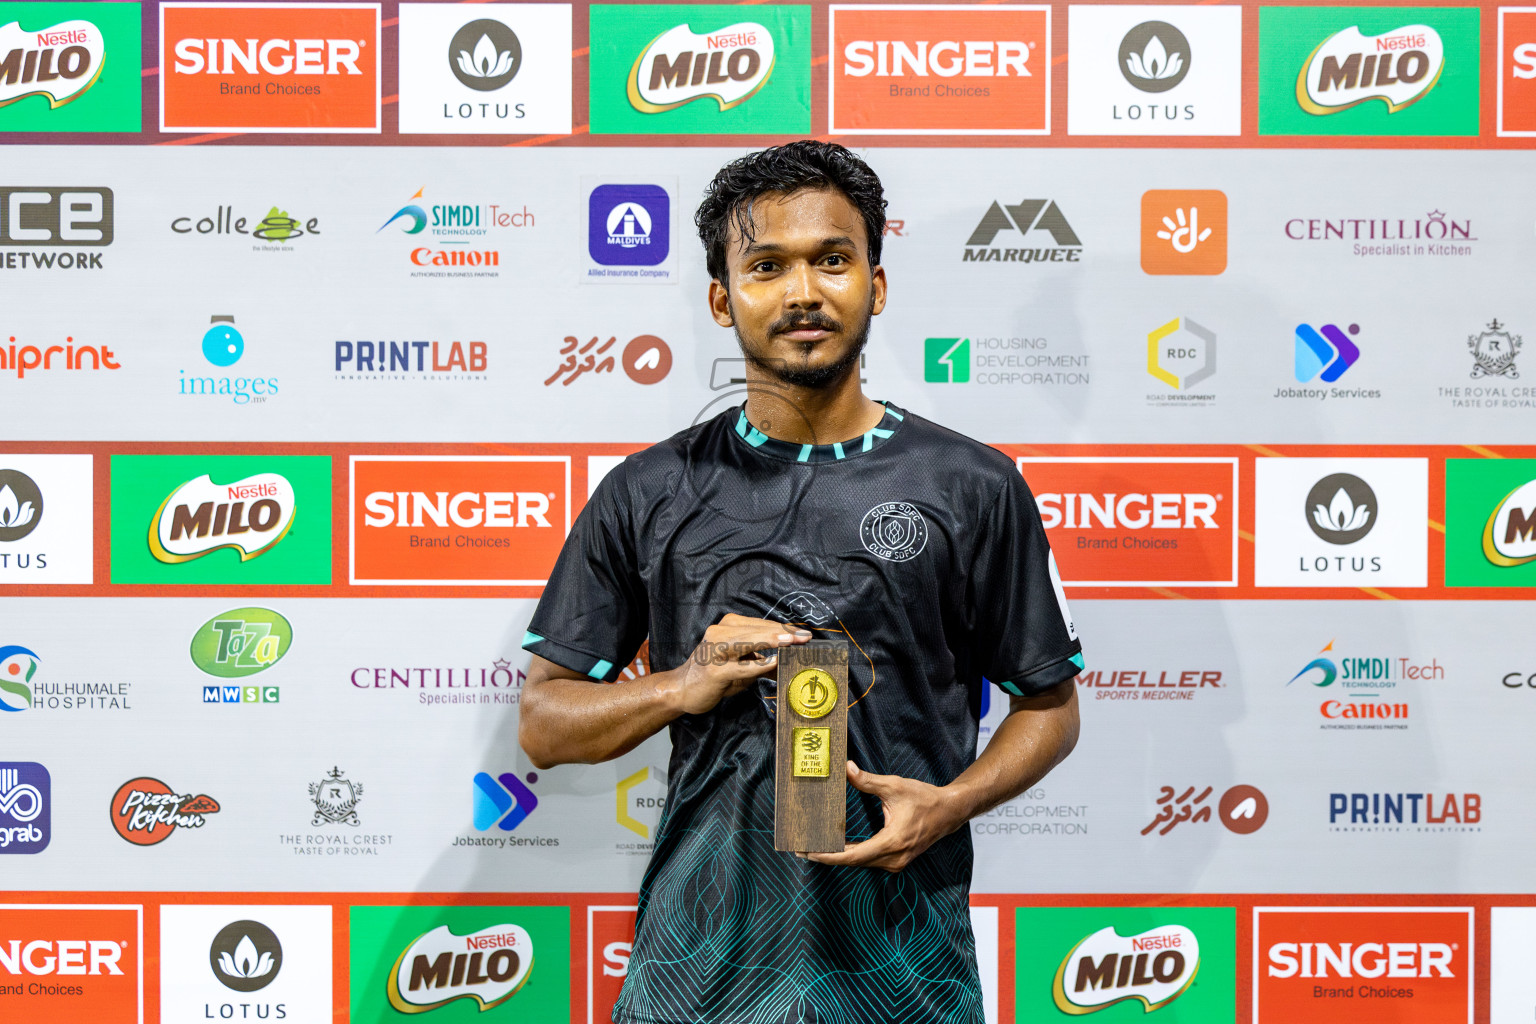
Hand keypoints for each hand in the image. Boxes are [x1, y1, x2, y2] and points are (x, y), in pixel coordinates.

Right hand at [662, 613, 809, 715]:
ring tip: (791, 642)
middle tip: (805, 637)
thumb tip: (791, 662)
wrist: (683, 689)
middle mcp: (719, 632)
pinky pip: (740, 666)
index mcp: (728, 626)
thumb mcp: (743, 666)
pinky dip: (757, 665)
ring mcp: (714, 650)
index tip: (804, 634)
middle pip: (757, 629)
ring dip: (771, 641)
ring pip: (748, 641)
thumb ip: (765, 662)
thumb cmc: (715, 675)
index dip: (784, 628)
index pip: (762, 624)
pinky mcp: (714, 670)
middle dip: (783, 633)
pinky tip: (773, 663)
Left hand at [805, 762, 964, 872]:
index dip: (829, 855)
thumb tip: (846, 769)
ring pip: (861, 863)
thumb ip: (867, 781)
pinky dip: (852, 854)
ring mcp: (896, 862)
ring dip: (838, 856)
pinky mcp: (896, 860)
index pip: (854, 855)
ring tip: (814, 847)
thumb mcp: (894, 786)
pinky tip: (837, 847)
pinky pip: (869, 860)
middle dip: (827, 855)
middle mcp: (893, 858)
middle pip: (853, 862)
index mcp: (892, 842)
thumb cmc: (924, 798)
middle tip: (801, 847)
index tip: (809, 851)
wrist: (949, 812)